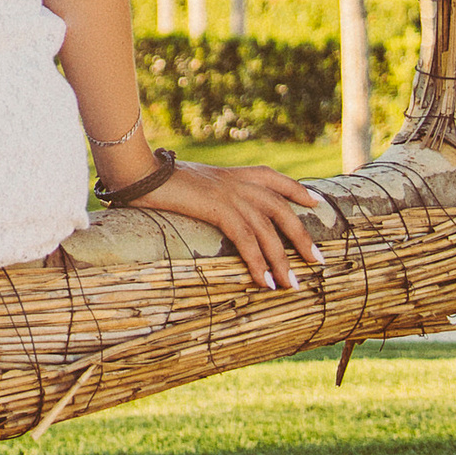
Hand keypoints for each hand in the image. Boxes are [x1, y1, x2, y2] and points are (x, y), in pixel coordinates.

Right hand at [137, 153, 324, 290]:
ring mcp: (229, 193)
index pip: (273, 177)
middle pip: (281, 209)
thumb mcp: (190, 183)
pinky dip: (258, 262)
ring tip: (293, 285)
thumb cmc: (154, 178)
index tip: (314, 203)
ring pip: (267, 230)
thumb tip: (203, 204)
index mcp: (231, 173)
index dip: (296, 190)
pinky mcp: (218, 207)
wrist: (137, 169)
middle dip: (302, 236)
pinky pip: (246, 240)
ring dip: (282, 260)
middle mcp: (236, 181)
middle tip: (318, 260)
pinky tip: (265, 282)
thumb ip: (205, 193)